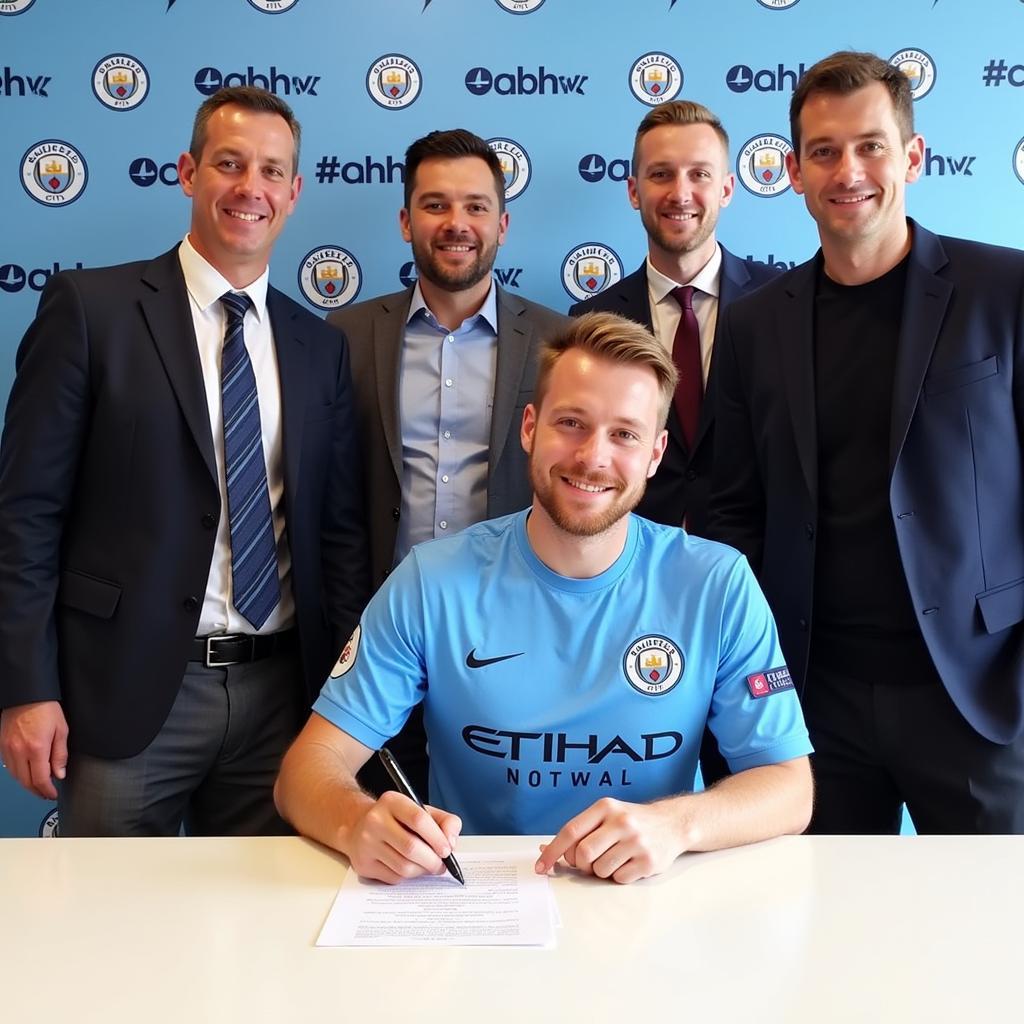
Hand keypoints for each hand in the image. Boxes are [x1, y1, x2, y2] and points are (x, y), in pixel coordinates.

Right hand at [0, 701, 68, 799]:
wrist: (26, 694)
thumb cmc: (45, 709)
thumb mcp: (61, 730)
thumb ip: (60, 755)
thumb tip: (59, 774)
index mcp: (36, 748)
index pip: (40, 779)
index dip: (47, 790)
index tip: (52, 794)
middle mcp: (19, 751)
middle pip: (25, 782)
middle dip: (37, 791)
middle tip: (46, 793)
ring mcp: (7, 749)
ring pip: (15, 776)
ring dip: (27, 784)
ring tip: (38, 785)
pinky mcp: (1, 746)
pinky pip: (8, 766)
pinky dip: (18, 773)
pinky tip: (26, 772)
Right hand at [343, 789, 461, 884]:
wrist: (359, 826)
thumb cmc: (397, 820)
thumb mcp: (421, 810)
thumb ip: (445, 821)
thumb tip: (451, 842)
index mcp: (392, 801)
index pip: (418, 819)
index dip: (437, 837)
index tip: (447, 850)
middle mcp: (375, 820)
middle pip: (411, 847)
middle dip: (432, 860)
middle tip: (441, 865)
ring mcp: (366, 843)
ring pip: (404, 867)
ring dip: (422, 871)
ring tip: (428, 866)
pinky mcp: (363, 864)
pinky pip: (394, 878)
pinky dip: (408, 877)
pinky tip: (410, 868)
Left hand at [535, 797, 685, 883]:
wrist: (671, 823)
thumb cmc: (630, 821)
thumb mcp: (606, 815)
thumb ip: (579, 831)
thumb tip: (544, 849)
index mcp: (605, 807)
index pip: (571, 831)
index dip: (552, 851)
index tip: (540, 867)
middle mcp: (621, 821)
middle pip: (583, 854)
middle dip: (581, 864)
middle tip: (588, 862)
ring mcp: (636, 841)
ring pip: (600, 870)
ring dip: (601, 870)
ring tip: (614, 858)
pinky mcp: (648, 861)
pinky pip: (619, 879)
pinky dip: (618, 876)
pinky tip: (629, 863)